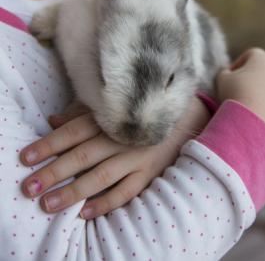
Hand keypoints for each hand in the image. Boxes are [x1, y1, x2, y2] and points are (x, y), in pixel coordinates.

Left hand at [19, 97, 209, 218]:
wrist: (184, 118)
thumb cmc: (139, 111)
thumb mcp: (112, 106)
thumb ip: (81, 114)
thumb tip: (53, 122)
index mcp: (109, 117)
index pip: (73, 131)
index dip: (48, 144)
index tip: (26, 157)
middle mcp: (121, 136)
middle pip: (83, 155)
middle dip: (54, 171)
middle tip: (30, 186)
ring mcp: (137, 156)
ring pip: (101, 176)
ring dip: (74, 191)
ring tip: (49, 204)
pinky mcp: (150, 172)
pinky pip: (127, 191)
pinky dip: (106, 203)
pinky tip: (85, 212)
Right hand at [215, 48, 264, 143]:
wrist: (254, 125)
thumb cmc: (235, 95)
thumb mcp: (222, 79)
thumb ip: (225, 73)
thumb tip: (230, 75)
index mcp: (263, 59)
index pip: (250, 56)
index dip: (237, 66)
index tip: (229, 79)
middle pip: (264, 73)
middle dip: (252, 81)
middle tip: (236, 94)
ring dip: (261, 97)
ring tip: (246, 110)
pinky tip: (256, 121)